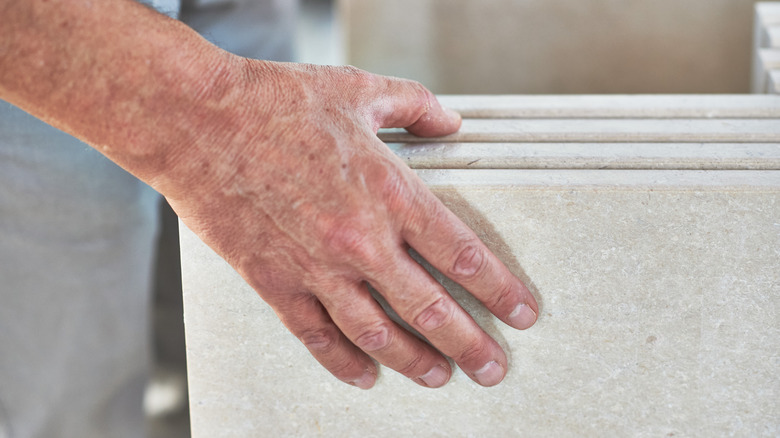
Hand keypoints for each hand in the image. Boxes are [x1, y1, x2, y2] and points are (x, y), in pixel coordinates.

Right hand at [161, 61, 537, 388]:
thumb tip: (450, 121)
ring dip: (415, 362)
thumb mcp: (359, 90)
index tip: (520, 312)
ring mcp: (317, 268)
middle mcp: (361, 240)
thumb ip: (415, 106)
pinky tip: (365, 376)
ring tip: (440, 377)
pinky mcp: (275, 283)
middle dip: (470, 345)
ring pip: (378, 335)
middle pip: (431, 310)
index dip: (499, 290)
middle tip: (492, 367)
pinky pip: (316, 337)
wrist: (199, 122)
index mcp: (390, 193)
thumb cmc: (275, 104)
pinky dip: (343, 363)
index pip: (462, 255)